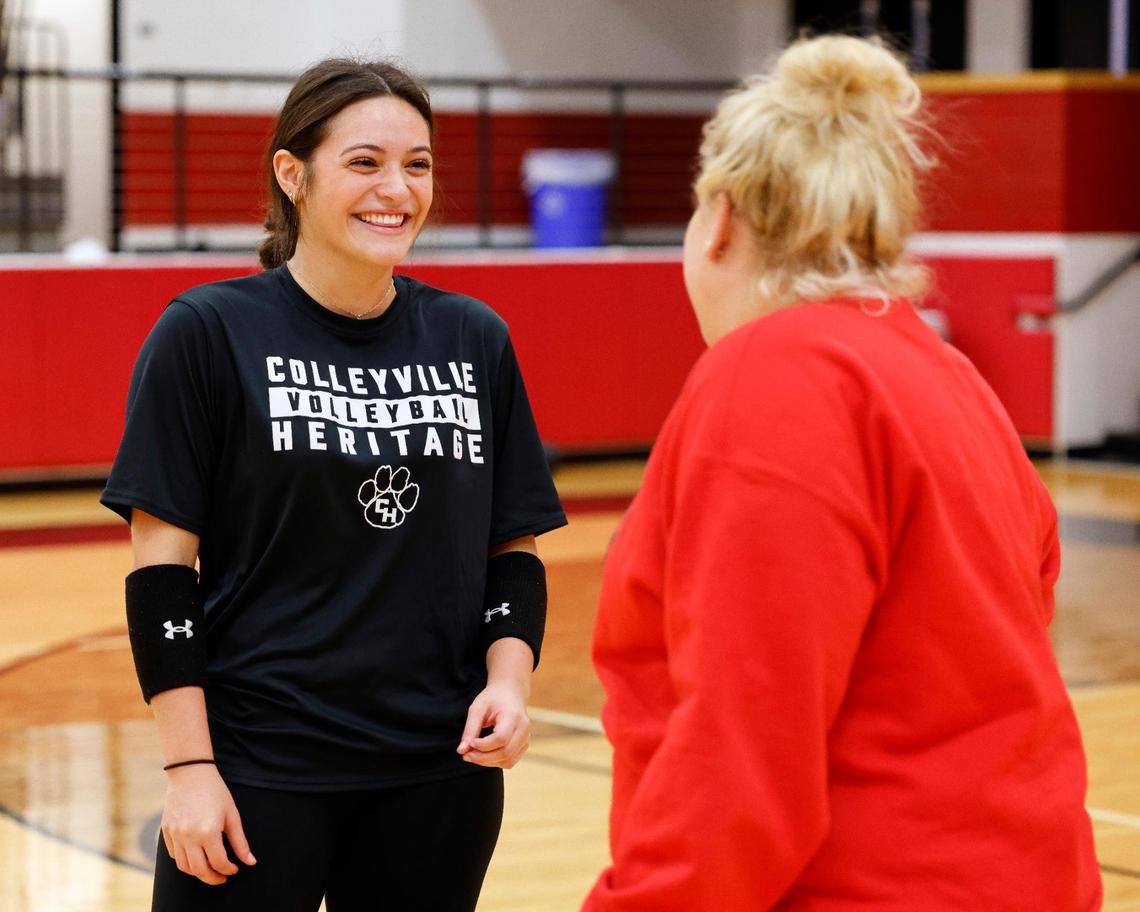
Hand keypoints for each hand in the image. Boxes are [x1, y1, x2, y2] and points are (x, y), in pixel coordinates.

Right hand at [161, 764, 255, 884]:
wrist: (191, 774)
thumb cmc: (215, 792)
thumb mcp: (232, 815)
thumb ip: (240, 842)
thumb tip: (250, 861)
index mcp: (208, 832)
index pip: (218, 862)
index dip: (228, 870)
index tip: (235, 869)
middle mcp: (189, 836)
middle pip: (199, 870)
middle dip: (213, 878)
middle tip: (222, 878)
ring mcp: (175, 834)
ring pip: (184, 866)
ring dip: (197, 873)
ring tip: (209, 870)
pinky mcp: (166, 831)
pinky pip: (174, 855)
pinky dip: (184, 861)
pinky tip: (195, 857)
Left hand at [457, 680, 531, 768]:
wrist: (511, 692)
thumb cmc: (493, 699)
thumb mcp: (478, 708)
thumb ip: (470, 729)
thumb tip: (461, 751)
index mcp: (514, 716)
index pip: (501, 738)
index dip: (483, 746)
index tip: (470, 743)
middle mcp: (524, 729)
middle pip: (505, 753)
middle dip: (483, 758)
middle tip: (466, 755)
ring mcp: (526, 738)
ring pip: (508, 760)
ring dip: (488, 762)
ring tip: (473, 754)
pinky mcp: (524, 745)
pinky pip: (510, 761)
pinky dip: (495, 762)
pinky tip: (483, 754)